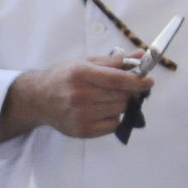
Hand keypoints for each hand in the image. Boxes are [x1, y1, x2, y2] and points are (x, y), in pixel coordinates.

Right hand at [9, 55, 153, 142]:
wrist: (38, 99)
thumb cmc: (63, 78)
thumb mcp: (85, 63)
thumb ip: (114, 61)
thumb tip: (140, 57)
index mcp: (81, 73)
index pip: (116, 79)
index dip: (136, 81)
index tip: (149, 82)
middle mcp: (80, 95)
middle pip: (121, 96)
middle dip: (127, 92)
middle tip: (123, 88)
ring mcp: (80, 115)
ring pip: (119, 110)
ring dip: (120, 104)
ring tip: (107, 99)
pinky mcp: (82, 130)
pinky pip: (112, 125)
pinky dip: (113, 118)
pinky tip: (101, 111)